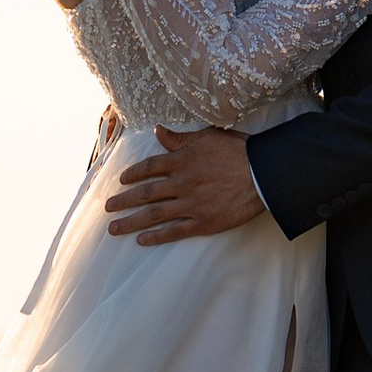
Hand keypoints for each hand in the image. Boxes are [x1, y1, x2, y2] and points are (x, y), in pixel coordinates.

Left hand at [103, 127, 262, 245]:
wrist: (263, 174)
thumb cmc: (239, 151)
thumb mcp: (208, 137)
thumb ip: (180, 138)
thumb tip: (157, 131)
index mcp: (182, 161)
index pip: (149, 168)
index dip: (133, 174)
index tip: (121, 181)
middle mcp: (181, 184)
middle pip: (145, 193)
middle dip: (123, 201)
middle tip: (108, 208)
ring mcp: (191, 205)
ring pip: (154, 215)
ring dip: (131, 222)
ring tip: (114, 228)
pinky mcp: (204, 222)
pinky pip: (175, 231)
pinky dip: (157, 236)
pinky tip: (142, 240)